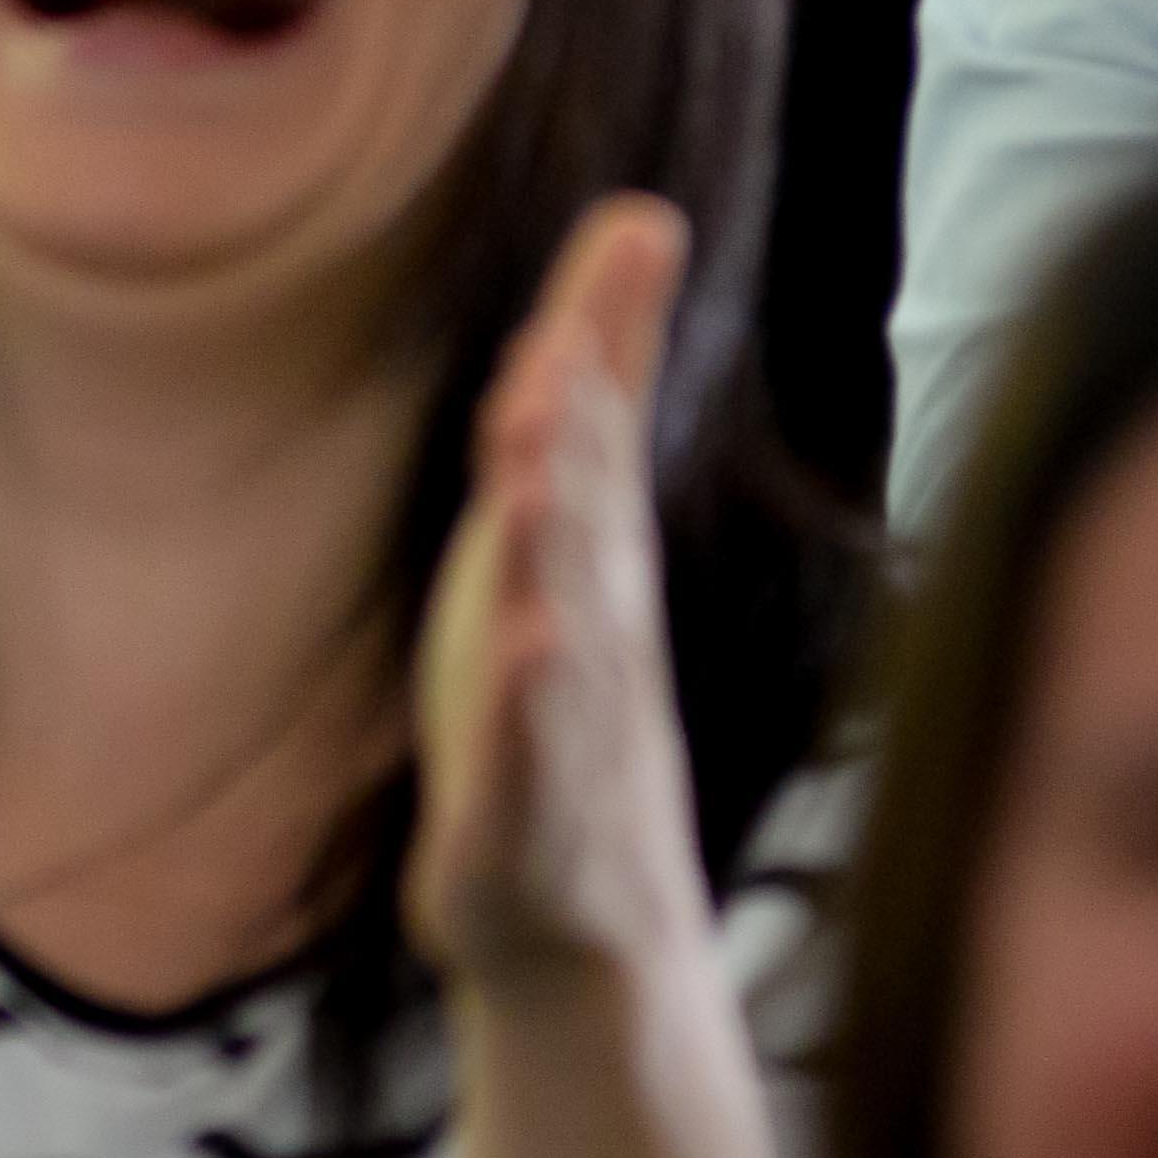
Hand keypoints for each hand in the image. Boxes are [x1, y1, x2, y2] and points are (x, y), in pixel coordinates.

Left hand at [408, 196, 713, 996]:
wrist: (586, 927)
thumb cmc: (561, 703)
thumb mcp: (561, 544)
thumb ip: (596, 396)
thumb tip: (637, 230)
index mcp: (594, 571)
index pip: (600, 442)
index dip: (601, 345)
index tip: (628, 236)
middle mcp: (595, 637)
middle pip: (584, 522)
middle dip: (572, 437)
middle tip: (557, 351)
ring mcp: (566, 736)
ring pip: (560, 632)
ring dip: (547, 558)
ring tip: (530, 478)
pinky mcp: (519, 827)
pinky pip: (525, 765)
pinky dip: (529, 715)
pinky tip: (527, 660)